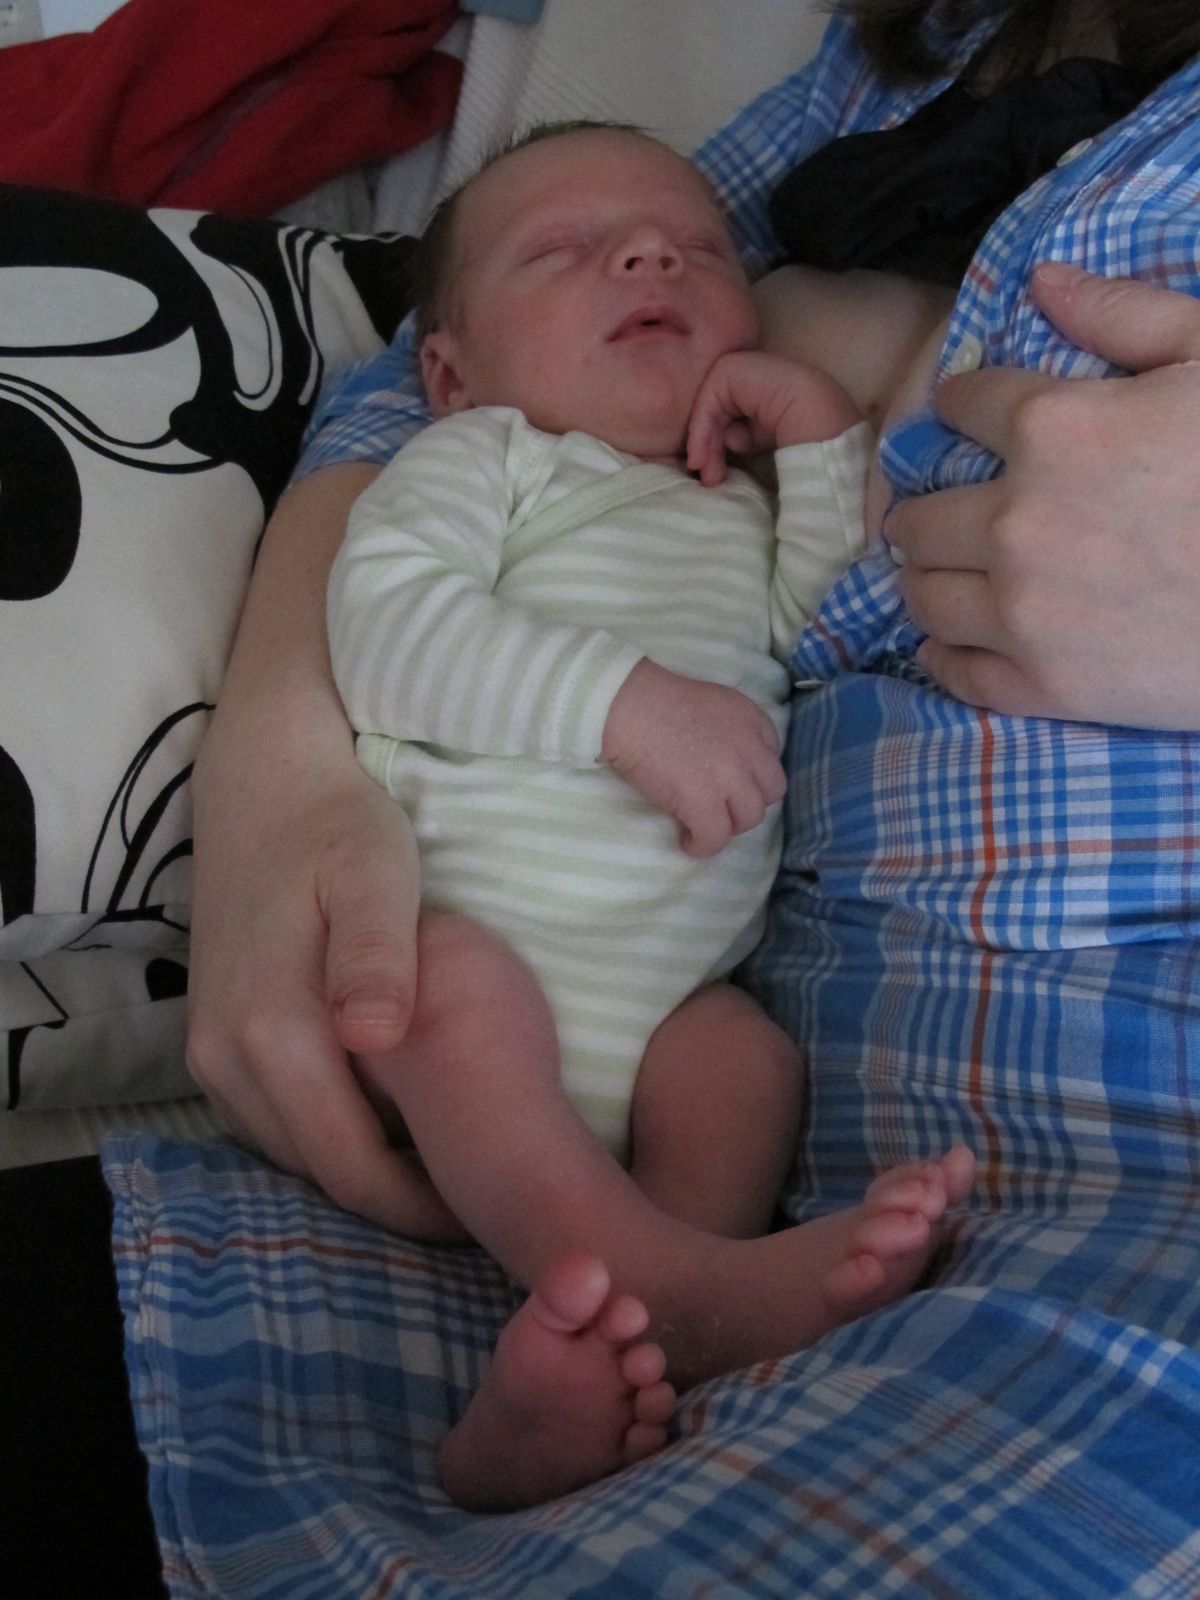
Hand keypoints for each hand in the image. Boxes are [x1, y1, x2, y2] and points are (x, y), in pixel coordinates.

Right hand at [185, 463, 459, 1235]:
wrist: (259, 773)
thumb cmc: (334, 817)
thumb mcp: (375, 871)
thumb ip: (377, 956)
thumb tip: (373, 1039)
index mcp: (271, 1031)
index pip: (354, 1169)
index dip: (429, 1209)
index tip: (508, 1206)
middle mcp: (225, 1062)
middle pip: (326, 1176)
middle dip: (408, 1200)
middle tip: (499, 1189)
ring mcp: (211, 1058)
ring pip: (300, 1154)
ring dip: (374, 1170)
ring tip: (460, 1158)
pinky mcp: (213, 1044)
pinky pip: (280, 1122)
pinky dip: (339, 1134)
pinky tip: (399, 1114)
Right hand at [601, 658, 784, 856]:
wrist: (628, 707)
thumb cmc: (654, 701)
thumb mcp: (710, 703)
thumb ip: (728, 730)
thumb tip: (721, 767)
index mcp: (750, 719)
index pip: (771, 758)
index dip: (751, 776)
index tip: (730, 783)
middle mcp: (749, 748)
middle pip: (770, 791)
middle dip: (747, 802)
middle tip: (718, 806)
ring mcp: (729, 776)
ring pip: (750, 818)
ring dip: (728, 825)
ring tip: (702, 824)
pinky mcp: (704, 800)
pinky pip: (716, 837)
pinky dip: (703, 845)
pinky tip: (688, 841)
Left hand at [686, 349, 860, 486]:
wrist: (822, 431)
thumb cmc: (803, 446)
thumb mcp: (762, 445)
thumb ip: (738, 438)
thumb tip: (705, 453)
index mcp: (768, 394)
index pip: (727, 418)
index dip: (715, 447)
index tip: (712, 478)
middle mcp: (756, 379)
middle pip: (715, 412)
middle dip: (706, 447)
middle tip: (708, 479)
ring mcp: (746, 369)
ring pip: (708, 406)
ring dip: (702, 441)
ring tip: (705, 470)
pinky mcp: (734, 366)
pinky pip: (708, 397)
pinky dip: (701, 427)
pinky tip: (703, 452)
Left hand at [888, 263, 1199, 728]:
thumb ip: (1126, 315)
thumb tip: (1044, 280)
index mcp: (1054, 428)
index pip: (961, 406)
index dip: (962, 408)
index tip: (966, 420)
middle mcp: (1016, 521)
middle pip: (919, 514)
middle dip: (926, 506)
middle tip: (941, 512)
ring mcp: (1022, 611)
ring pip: (921, 593)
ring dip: (925, 577)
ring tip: (944, 572)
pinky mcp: (1041, 685)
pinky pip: (955, 671)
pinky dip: (943, 655)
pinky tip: (951, 642)